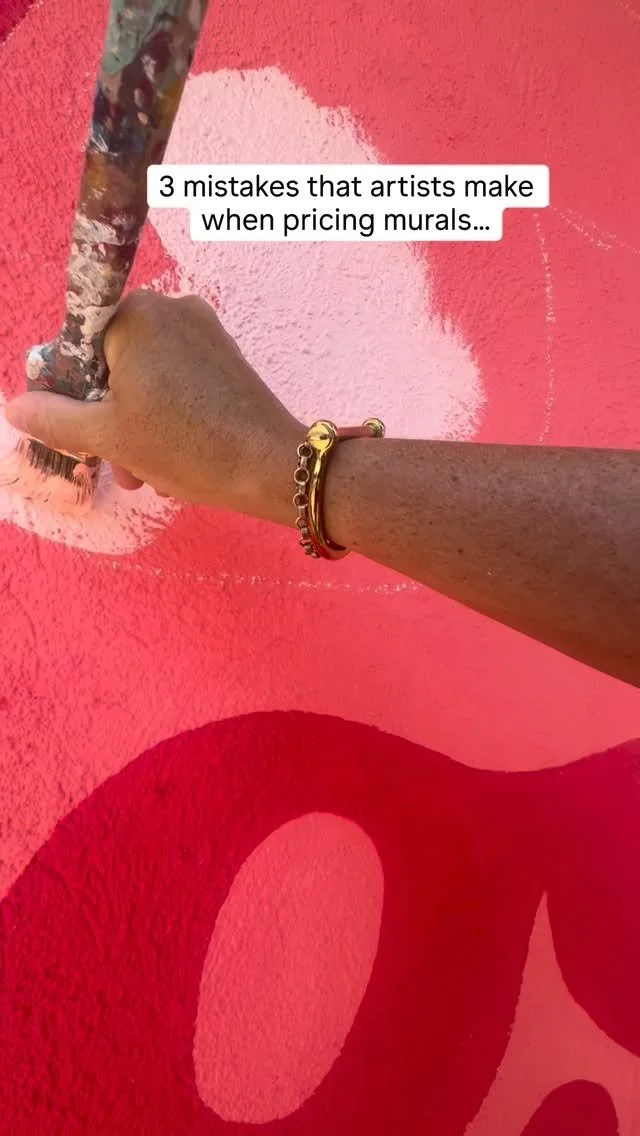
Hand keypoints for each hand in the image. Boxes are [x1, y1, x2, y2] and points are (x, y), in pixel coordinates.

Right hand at [5, 290, 301, 519]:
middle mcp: (170, 308)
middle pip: (114, 361)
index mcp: (134, 315)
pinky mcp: (226, 354)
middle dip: (110, 417)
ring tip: (148, 472)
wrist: (271, 465)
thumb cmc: (186, 445)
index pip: (77, 344)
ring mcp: (203, 328)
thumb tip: (16, 406)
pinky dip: (170, 413)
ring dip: (138, 424)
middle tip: (119, 464)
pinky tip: (175, 455)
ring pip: (148, 376)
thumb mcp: (108, 437)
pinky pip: (179, 378)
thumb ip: (55, 418)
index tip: (83, 429)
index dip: (73, 391)